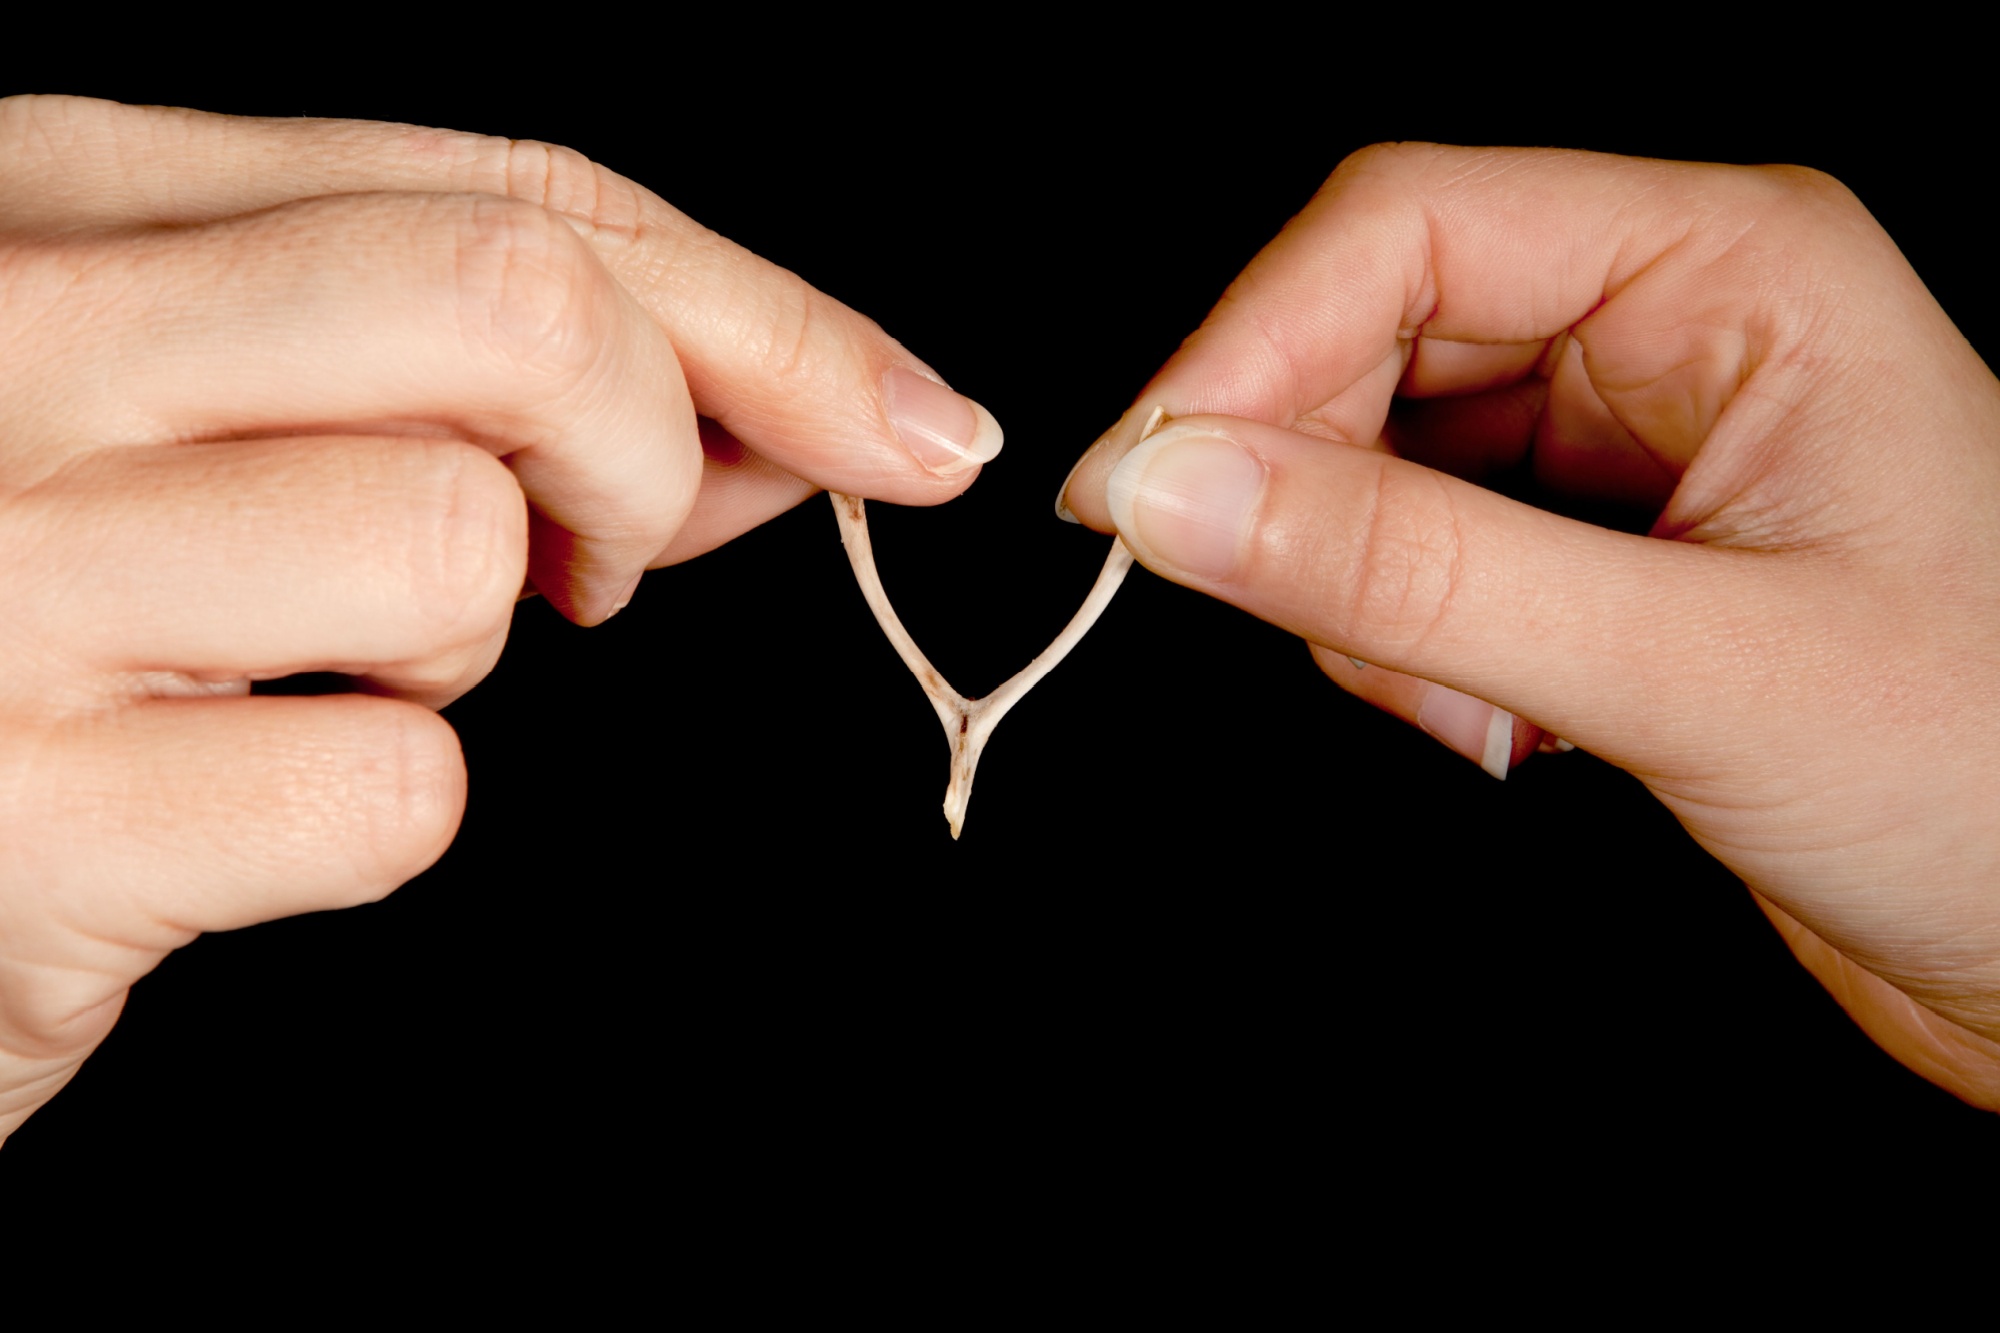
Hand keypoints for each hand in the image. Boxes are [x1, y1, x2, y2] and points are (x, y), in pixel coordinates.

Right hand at [0, 95, 1003, 1140]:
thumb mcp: (204, 414)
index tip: (909, 423)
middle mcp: (7, 342)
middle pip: (505, 305)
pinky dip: (380, 810)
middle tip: (608, 558)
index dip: (755, 314)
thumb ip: (461, 378)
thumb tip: (783, 414)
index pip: (501, 194)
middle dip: (656, 441)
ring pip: (451, 540)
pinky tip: (237, 805)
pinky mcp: (21, 826)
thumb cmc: (14, 612)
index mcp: (53, 197)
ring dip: (472, 641)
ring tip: (325, 669)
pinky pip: (386, 787)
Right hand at [1059, 144, 1999, 1108]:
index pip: (1410, 227)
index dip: (1246, 348)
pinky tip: (1510, 734)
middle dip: (1307, 491)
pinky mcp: (1594, 556)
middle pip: (1371, 335)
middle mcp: (1667, 328)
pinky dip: (1409, 654)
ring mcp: (1623, 445)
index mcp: (1729, 267)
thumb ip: (1416, 574)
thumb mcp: (1691, 668)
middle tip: (1310, 626)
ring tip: (1485, 717)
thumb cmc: (1994, 778)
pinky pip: (1412, 558)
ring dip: (1369, 599)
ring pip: (1371, 458)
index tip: (1131, 487)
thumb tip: (1175, 491)